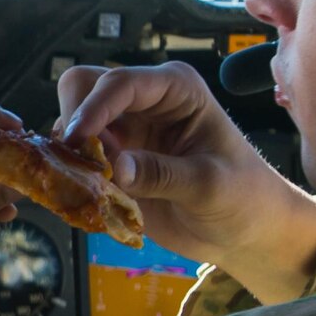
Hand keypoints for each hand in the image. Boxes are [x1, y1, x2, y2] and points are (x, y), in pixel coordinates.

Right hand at [58, 62, 315, 304]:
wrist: (246, 232)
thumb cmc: (243, 197)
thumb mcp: (210, 186)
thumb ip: (163, 175)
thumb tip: (115, 168)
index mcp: (176, 89)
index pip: (120, 83)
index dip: (93, 107)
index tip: (75, 140)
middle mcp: (145, 102)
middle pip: (83, 88)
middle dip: (73, 122)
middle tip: (80, 164)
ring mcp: (126, 130)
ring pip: (71, 122)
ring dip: (69, 153)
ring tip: (85, 186)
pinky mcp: (113, 160)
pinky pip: (75, 158)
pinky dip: (72, 175)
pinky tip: (88, 199)